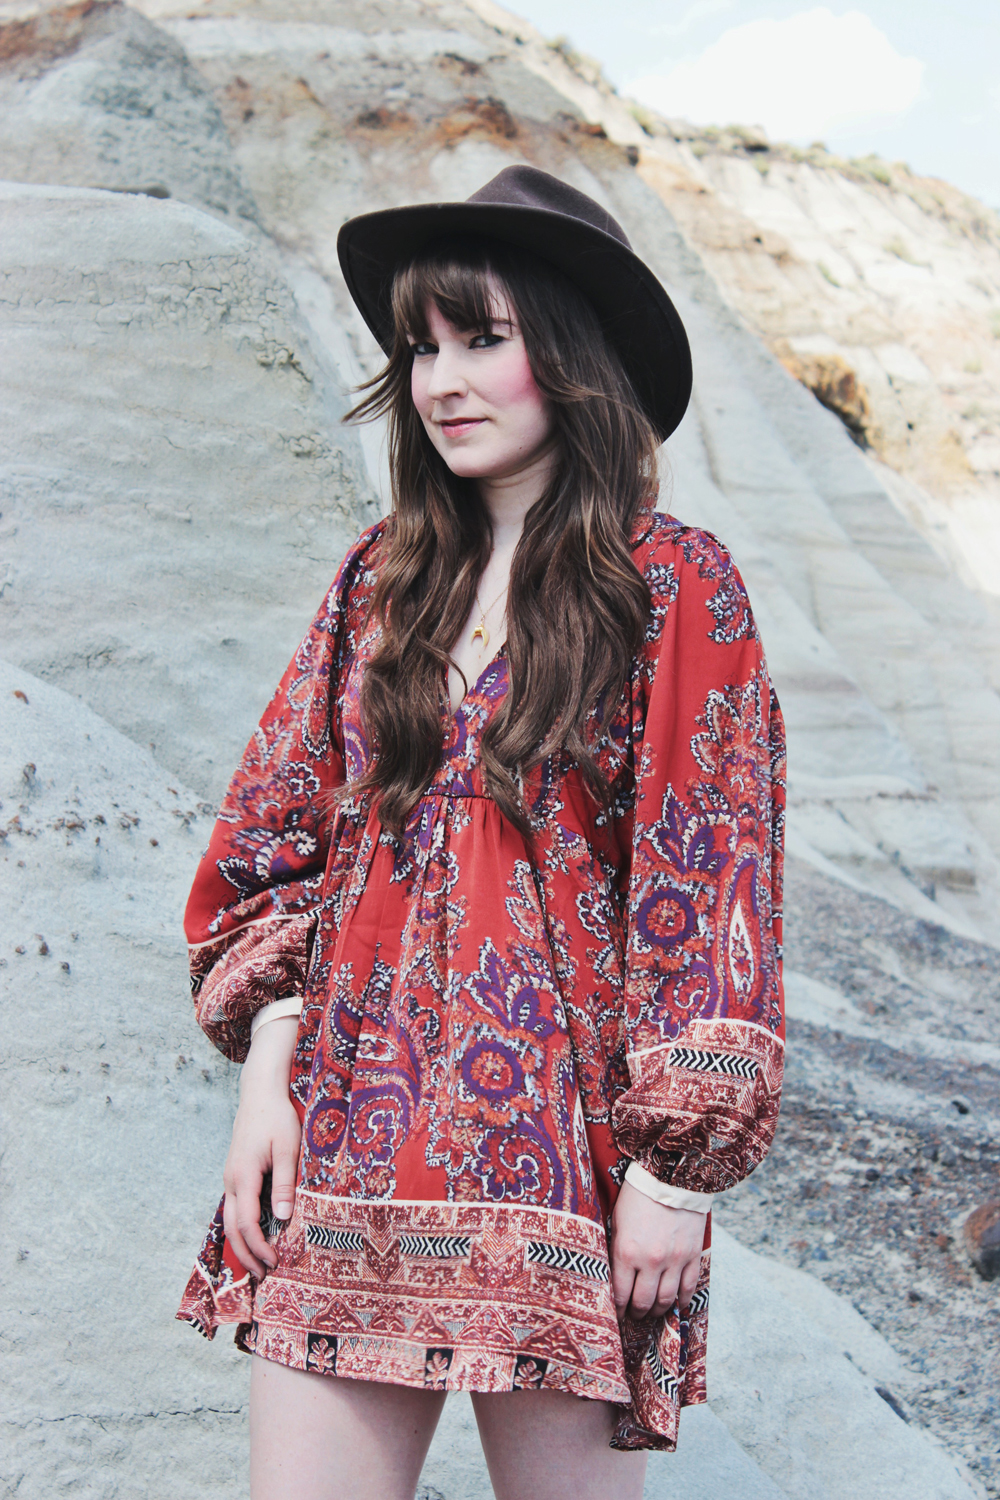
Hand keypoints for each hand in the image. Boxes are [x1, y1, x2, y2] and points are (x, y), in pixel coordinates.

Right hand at [222, 1016, 300, 1278]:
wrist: (259, 1093)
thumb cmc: (277, 1118)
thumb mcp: (288, 1149)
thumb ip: (284, 1184)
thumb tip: (283, 1218)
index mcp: (243, 1177)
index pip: (247, 1224)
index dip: (259, 1247)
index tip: (274, 1262)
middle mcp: (231, 1181)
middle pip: (232, 1228)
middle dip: (245, 1255)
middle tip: (263, 1276)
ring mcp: (230, 1178)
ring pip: (230, 1220)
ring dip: (241, 1244)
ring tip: (257, 1264)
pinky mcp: (235, 1174)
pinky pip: (234, 1208)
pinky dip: (242, 1228)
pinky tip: (254, 1236)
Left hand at [610, 1179, 706, 1320]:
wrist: (670, 1174)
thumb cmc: (638, 1195)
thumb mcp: (617, 1221)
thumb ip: (617, 1250)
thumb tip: (614, 1276)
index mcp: (626, 1252)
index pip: (620, 1294)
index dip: (616, 1310)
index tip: (615, 1314)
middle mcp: (650, 1261)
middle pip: (643, 1302)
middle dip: (636, 1313)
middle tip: (633, 1315)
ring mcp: (674, 1260)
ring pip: (665, 1299)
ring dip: (657, 1310)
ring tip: (651, 1311)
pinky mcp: (692, 1255)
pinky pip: (688, 1288)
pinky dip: (681, 1301)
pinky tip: (675, 1304)